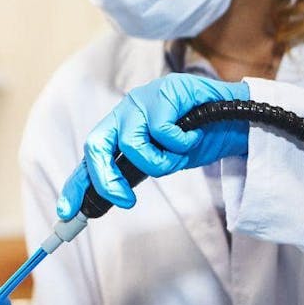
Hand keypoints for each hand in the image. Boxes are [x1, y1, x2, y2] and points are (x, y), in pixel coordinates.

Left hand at [58, 73, 249, 218]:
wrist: (237, 121)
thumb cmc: (198, 139)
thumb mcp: (163, 162)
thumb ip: (135, 172)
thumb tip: (109, 197)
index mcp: (120, 131)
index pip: (90, 159)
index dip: (75, 185)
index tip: (66, 212)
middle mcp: (125, 114)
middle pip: (96, 145)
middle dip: (106, 178)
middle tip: (125, 200)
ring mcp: (143, 100)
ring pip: (131, 142)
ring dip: (158, 160)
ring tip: (179, 154)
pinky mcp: (165, 92)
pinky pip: (161, 130)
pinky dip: (180, 142)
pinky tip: (193, 135)